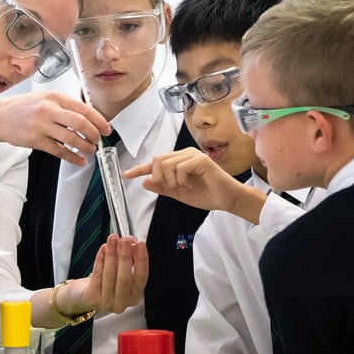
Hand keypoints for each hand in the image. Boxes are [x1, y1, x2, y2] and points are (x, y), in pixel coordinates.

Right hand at [0, 91, 110, 164]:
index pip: (84, 108)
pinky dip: (72, 157)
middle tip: (97, 140)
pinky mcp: (35, 140)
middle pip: (80, 123)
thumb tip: (88, 117)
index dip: (99, 120)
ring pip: (71, 138)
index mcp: (54, 97)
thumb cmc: (21, 107)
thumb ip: (64, 105)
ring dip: (85, 147)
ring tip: (89, 150)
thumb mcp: (44, 98)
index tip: (106, 128)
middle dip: (94, 134)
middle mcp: (48, 109)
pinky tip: (78, 160)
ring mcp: (41, 126)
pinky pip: (59, 151)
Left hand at [65, 234, 147, 314]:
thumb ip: (128, 260)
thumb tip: (131, 244)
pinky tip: (103, 249)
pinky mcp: (93, 298)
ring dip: (112, 254)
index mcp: (133, 297)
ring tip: (113, 239)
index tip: (140, 244)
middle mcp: (122, 302)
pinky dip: (100, 259)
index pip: (141, 277)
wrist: (84, 297)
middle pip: (125, 278)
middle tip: (125, 240)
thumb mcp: (120, 272)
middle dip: (125, 256)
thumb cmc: (105, 283)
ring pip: (110, 275)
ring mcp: (107, 302)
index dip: (142, 260)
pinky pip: (97, 275)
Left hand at [123, 147, 253, 214]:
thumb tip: (144, 182)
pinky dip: (181, 180)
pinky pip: (180, 168)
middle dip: (159, 177)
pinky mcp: (200, 159)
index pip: (155, 163)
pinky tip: (190, 184)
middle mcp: (184, 154)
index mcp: (178, 161)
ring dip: (172, 181)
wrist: (227, 199)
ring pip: (166, 164)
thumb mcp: (179, 193)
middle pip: (157, 160)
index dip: (139, 169)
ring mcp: (192, 155)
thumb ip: (162, 187)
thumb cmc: (207, 194)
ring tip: (185, 187)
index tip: (126, 175)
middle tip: (172, 187)